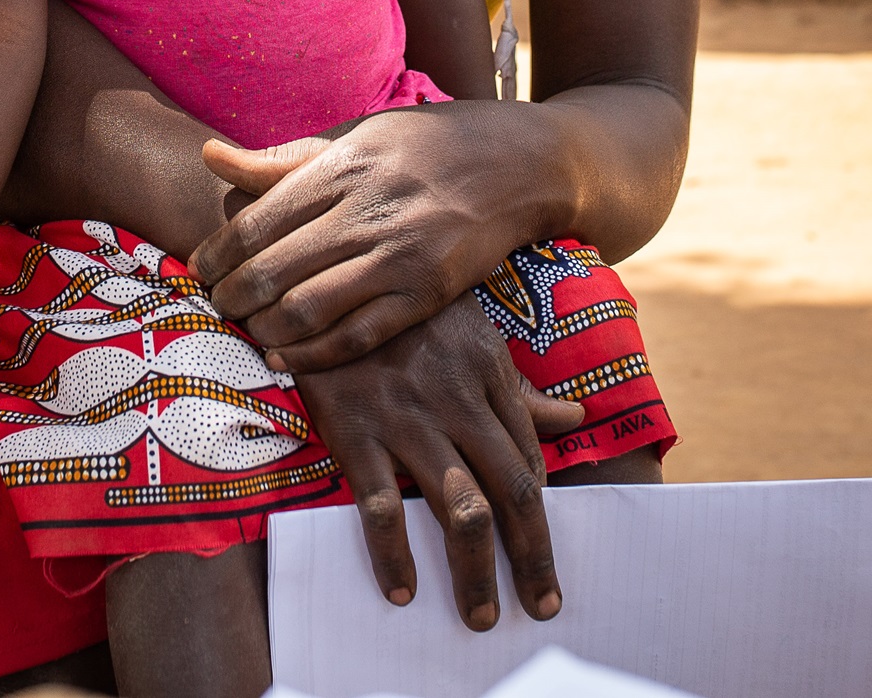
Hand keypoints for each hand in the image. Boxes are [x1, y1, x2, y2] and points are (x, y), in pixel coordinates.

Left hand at [189, 104, 544, 369]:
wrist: (522, 164)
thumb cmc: (429, 143)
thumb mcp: (359, 134)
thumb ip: (285, 158)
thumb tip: (210, 156)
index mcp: (344, 166)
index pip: (258, 220)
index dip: (218, 252)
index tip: (198, 267)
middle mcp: (369, 212)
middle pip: (275, 269)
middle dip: (231, 296)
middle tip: (213, 305)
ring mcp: (401, 257)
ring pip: (309, 309)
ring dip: (264, 328)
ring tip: (245, 328)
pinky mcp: (429, 295)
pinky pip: (358, 337)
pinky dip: (313, 354)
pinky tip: (284, 356)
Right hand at [295, 293, 583, 629]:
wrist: (323, 280)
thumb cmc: (402, 310)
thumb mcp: (470, 333)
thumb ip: (517, 386)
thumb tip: (574, 417)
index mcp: (487, 371)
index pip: (528, 458)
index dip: (538, 513)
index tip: (540, 552)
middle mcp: (456, 399)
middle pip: (511, 491)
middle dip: (531, 557)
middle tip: (542, 607)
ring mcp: (406, 418)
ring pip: (460, 508)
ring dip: (476, 573)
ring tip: (481, 616)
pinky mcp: (355, 431)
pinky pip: (380, 507)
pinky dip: (394, 556)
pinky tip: (403, 591)